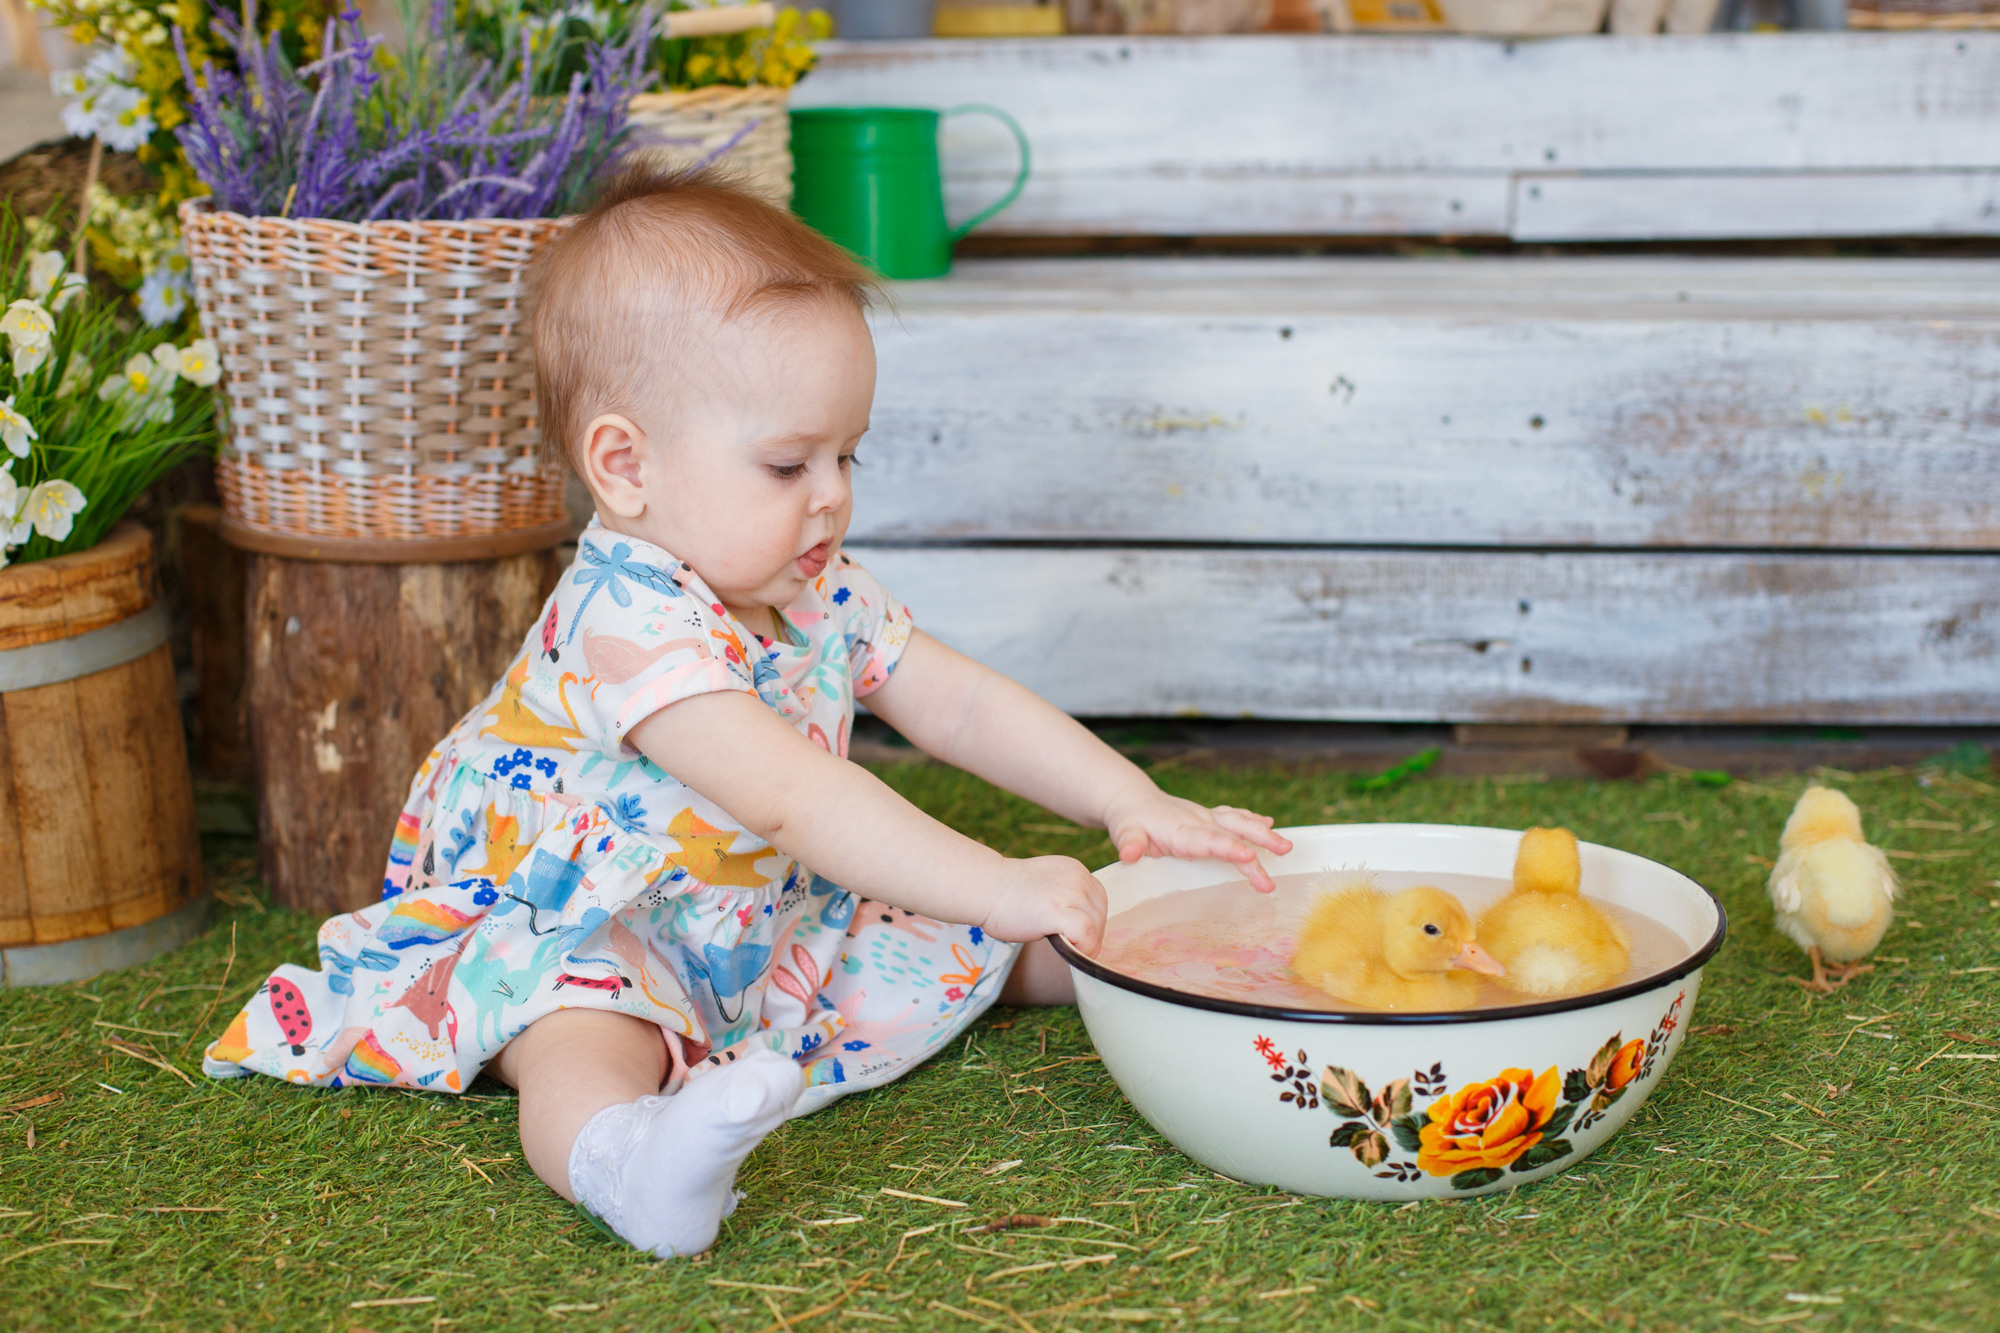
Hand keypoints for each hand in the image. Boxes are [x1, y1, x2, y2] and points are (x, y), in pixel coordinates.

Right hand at [981, 856, 1107, 953]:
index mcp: (1075, 870)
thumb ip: (1067, 897)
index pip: (1098, 900)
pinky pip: (1086, 934)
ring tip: (1068, 948)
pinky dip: (1083, 948)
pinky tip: (1069, 951)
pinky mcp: (1058, 910)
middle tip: (1073, 946)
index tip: (1077, 935)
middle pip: (1100, 914)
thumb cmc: (1009, 894)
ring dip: (1087, 944)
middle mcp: (1077, 877)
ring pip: (1096, 926)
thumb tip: (1085, 927)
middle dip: (1091, 935)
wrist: (986, 888)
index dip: (1092, 921)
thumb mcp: (1049, 885)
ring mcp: (1069, 892)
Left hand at [1102, 788, 1292, 892]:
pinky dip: (1252, 820)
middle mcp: (1200, 821)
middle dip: (1261, 841)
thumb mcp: (1124, 831)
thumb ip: (1130, 843)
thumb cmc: (1130, 820)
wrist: (1133, 800)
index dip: (1229, 848)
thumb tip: (1130, 855)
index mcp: (1182, 829)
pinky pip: (1234, 817)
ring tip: (1286, 847)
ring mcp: (1207, 817)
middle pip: (1234, 831)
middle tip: (1284, 851)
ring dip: (1263, 833)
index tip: (1249, 856)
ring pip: (1240, 823)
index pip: (1209, 840)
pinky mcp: (1209, 818)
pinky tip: (1268, 824)